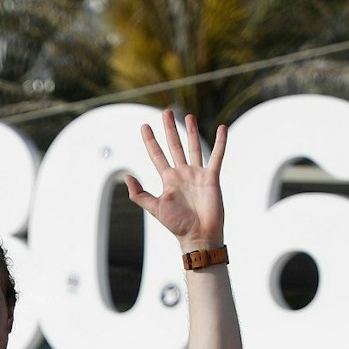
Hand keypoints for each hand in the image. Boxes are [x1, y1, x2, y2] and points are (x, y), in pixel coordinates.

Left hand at [124, 110, 226, 250]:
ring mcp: (197, 174)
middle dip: (169, 129)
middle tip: (166, 112)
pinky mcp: (212, 177)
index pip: (157, 155)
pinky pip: (217, 156)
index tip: (144, 126)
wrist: (198, 235)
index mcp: (168, 180)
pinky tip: (222, 128)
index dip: (150, 141)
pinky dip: (220, 143)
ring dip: (191, 131)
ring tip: (187, 116)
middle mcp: (182, 174)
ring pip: (194, 147)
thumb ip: (140, 194)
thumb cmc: (177, 225)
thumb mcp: (155, 208)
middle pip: (174, 146)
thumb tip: (126, 177)